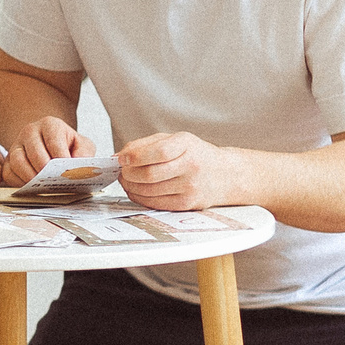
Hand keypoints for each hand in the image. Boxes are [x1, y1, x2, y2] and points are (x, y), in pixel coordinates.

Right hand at [0, 118, 92, 185]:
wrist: (52, 146)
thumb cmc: (67, 146)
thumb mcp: (81, 145)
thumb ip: (84, 152)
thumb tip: (78, 164)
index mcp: (50, 125)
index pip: (54, 141)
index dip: (61, 158)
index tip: (67, 172)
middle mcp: (30, 131)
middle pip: (35, 152)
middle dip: (45, 170)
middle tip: (54, 182)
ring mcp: (16, 145)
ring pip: (18, 162)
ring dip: (31, 177)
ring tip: (43, 187)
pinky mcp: (8, 160)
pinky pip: (8, 173)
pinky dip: (19, 183)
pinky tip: (32, 188)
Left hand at [117, 131, 235, 210]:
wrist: (224, 175)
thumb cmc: (196, 155)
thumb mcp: (175, 140)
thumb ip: (145, 145)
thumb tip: (120, 156)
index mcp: (187, 145)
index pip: (159, 152)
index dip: (135, 156)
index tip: (122, 159)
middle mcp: (191, 166)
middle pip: (150, 174)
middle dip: (128, 174)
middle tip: (122, 171)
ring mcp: (190, 187)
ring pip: (149, 191)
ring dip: (130, 187)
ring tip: (127, 180)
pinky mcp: (186, 204)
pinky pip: (155, 203)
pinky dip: (140, 197)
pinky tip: (137, 190)